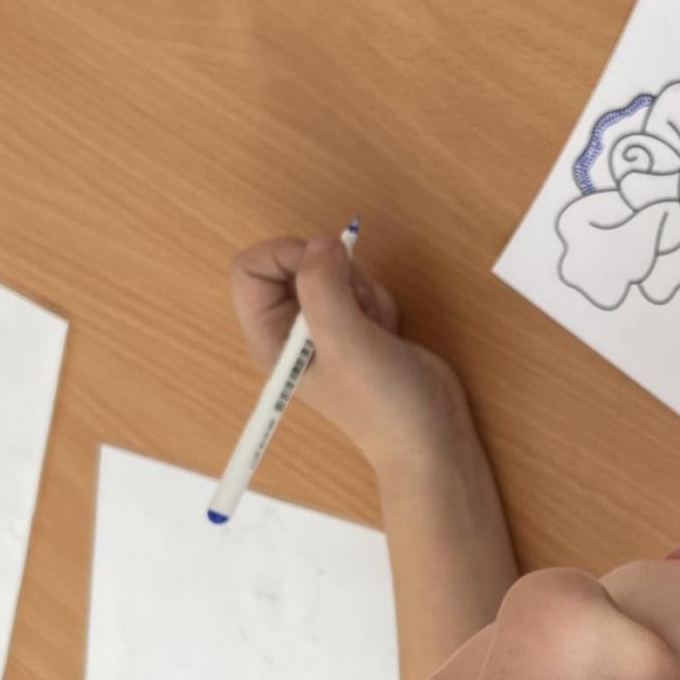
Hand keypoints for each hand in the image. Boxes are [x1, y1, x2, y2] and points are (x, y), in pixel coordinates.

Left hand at [230, 236, 465, 470]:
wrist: (429, 435)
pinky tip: (386, 333)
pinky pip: (358, 286)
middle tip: (356, 305)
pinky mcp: (353, 324)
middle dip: (332, 274)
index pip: (250, 270)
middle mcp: (288, 330)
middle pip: (293, 264)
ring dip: (360, 290)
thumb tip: (321, 243)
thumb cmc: (381, 400)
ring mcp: (322, 327)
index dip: (285, 254)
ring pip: (331, 271)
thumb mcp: (344, 340)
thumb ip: (322, 286)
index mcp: (269, 337)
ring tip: (374, 328)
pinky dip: (376, 301)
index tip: (325, 263)